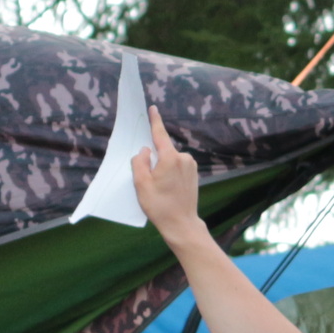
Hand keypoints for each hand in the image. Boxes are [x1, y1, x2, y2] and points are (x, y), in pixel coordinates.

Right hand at [131, 108, 200, 237]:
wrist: (181, 223)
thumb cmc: (159, 205)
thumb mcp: (141, 184)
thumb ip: (139, 162)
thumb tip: (145, 150)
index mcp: (170, 158)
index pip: (160, 134)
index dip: (155, 121)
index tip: (153, 108)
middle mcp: (184, 158)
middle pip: (163, 150)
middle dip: (153, 159)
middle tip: (148, 180)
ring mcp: (191, 166)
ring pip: (169, 160)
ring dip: (161, 168)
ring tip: (158, 188)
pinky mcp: (194, 173)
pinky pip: (176, 167)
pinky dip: (169, 173)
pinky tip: (166, 188)